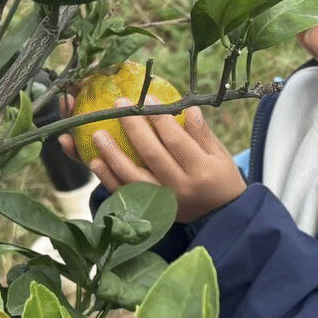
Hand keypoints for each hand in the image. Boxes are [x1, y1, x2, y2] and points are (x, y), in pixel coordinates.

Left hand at [82, 101, 244, 221]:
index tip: (147, 99)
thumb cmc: (222, 180)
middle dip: (133, 127)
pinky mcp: (151, 210)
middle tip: (119, 104)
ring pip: (133, 177)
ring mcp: (164, 201)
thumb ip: (203, 134)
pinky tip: (95, 162)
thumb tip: (188, 108)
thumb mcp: (221, 156)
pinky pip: (126, 194)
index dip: (160, 118)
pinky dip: (108, 178)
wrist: (221, 218)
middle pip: (152, 154)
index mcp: (201, 170)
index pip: (176, 140)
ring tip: (98, 134)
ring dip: (113, 155)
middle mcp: (181, 187)